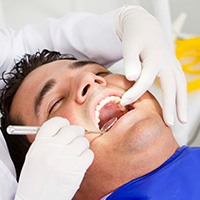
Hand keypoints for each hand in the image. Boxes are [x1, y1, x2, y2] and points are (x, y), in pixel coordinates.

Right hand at [15, 117, 93, 199]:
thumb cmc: (37, 179)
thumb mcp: (35, 155)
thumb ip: (49, 140)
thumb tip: (67, 127)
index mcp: (39, 144)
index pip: (55, 123)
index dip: (63, 123)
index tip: (66, 126)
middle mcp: (51, 149)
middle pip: (71, 130)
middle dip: (76, 132)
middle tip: (76, 137)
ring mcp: (64, 159)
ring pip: (82, 141)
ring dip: (81, 146)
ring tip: (75, 154)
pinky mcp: (76, 170)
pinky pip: (89, 154)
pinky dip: (86, 157)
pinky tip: (79, 162)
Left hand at [115, 5, 186, 125]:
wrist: (144, 26)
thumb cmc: (135, 36)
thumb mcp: (129, 46)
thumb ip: (131, 61)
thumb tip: (132, 77)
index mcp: (155, 58)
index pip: (144, 81)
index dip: (134, 93)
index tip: (124, 102)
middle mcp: (167, 62)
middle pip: (171, 88)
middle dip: (170, 107)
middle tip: (169, 124)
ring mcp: (172, 64)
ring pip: (180, 86)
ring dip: (181, 103)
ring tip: (181, 120)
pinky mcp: (172, 66)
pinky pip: (180, 82)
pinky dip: (180, 94)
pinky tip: (178, 104)